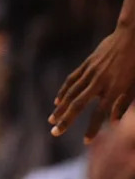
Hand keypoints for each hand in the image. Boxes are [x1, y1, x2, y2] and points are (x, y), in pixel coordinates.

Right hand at [50, 25, 134, 140]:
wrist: (131, 37)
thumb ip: (124, 104)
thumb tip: (113, 123)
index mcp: (114, 90)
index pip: (100, 114)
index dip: (93, 129)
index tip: (85, 142)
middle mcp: (99, 82)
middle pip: (78, 105)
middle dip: (66, 121)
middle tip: (54, 133)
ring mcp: (91, 72)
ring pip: (71, 93)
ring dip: (60, 108)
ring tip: (52, 120)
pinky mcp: (87, 64)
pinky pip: (72, 80)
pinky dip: (63, 91)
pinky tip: (58, 101)